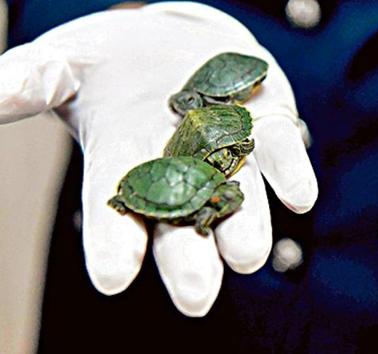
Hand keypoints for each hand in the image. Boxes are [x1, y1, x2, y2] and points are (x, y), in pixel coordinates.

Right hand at [0, 2, 316, 316]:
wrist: (173, 40)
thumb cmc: (111, 63)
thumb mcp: (63, 66)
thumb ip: (27, 82)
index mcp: (125, 167)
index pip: (117, 216)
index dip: (116, 246)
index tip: (114, 277)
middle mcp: (181, 173)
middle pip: (185, 223)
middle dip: (191, 260)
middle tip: (195, 296)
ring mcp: (229, 152)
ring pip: (240, 199)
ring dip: (246, 227)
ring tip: (247, 256)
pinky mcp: (268, 126)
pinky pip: (281, 153)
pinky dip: (290, 174)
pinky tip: (299, 196)